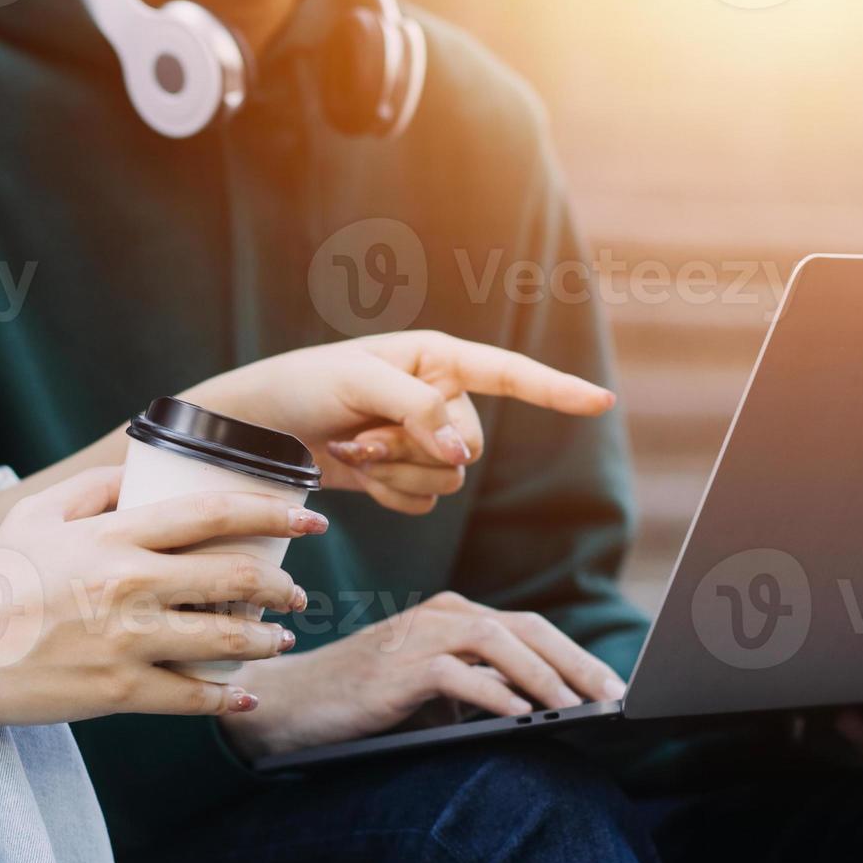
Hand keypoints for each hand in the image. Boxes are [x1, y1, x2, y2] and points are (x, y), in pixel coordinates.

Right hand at [0, 468, 317, 724]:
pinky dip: (227, 696)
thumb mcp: (38, 517)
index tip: (311, 518)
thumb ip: (95, 489)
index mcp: (115, 536)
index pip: (214, 513)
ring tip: (279, 639)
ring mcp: (128, 639)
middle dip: (281, 586)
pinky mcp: (119, 689)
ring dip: (265, 640)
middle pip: (234, 576)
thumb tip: (142, 473)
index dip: (274, 512)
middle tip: (296, 592)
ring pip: (225, 638)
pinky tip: (246, 694)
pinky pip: (192, 695)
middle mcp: (130, 583)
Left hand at [180, 330, 617, 513]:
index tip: (603, 402)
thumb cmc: (303, 386)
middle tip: (361, 434)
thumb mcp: (356, 380)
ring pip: (450, 478)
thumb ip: (416, 409)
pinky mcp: (407, 476)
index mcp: (439, 360)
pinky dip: (390, 494)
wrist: (259, 430)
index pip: (512, 375)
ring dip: (396, 472)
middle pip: (471, 444)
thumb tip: (459, 452)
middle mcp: (442, 398)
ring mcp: (426, 440)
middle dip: (414, 448)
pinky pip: (425, 502)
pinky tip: (357, 474)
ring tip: (353, 448)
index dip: (558, 390)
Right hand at [217, 593, 628, 758]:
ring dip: (543, 675)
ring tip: (575, 705)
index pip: (529, 628)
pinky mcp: (398, 667)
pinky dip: (495, 695)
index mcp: (453, 615)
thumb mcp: (433, 690)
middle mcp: (442, 615)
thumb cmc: (364, 699)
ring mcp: (419, 636)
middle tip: (611, 694)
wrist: (292, 702)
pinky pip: (459, 674)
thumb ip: (478, 688)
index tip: (609, 684)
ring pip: (499, 642)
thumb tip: (539, 708)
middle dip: (575, 661)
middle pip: (526, 628)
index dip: (574, 654)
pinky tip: (522, 717)